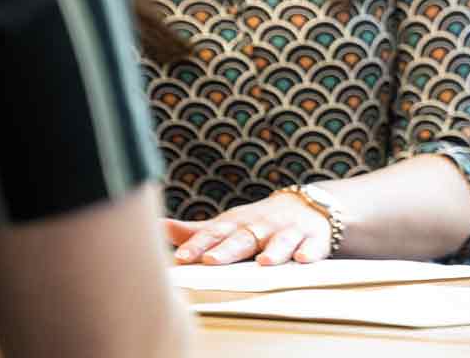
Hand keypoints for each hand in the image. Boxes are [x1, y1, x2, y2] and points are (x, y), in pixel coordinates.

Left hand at [164, 192, 333, 265]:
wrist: (306, 207)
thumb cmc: (258, 223)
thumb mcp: (228, 225)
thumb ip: (196, 231)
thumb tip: (157, 227)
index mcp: (238, 224)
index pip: (214, 234)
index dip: (198, 245)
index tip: (182, 257)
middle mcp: (261, 226)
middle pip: (244, 237)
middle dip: (229, 249)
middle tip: (213, 260)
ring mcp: (288, 231)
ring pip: (280, 240)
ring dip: (274, 250)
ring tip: (264, 262)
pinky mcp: (312, 238)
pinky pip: (312, 245)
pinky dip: (309, 251)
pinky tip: (302, 259)